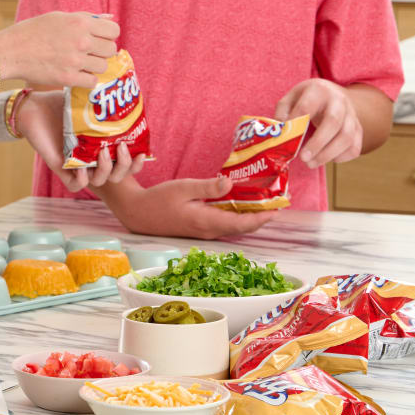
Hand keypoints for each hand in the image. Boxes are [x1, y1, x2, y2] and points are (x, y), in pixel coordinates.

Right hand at [0, 12, 118, 87]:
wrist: (10, 51)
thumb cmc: (32, 32)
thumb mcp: (58, 17)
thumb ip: (86, 17)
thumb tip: (109, 17)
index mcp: (80, 22)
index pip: (113, 30)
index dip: (108, 35)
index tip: (100, 38)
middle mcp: (81, 41)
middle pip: (111, 49)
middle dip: (102, 51)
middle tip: (89, 52)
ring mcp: (75, 61)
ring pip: (103, 66)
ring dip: (94, 66)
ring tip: (81, 63)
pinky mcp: (68, 78)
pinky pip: (92, 81)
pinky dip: (87, 79)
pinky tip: (77, 74)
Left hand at [17, 90, 145, 191]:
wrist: (34, 106)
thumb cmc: (60, 104)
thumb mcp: (88, 102)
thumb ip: (105, 102)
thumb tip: (125, 90)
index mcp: (102, 147)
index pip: (126, 164)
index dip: (137, 164)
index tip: (143, 152)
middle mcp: (92, 158)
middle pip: (117, 176)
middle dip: (124, 167)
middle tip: (121, 147)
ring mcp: (77, 164)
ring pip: (99, 182)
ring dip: (106, 171)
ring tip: (102, 152)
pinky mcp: (60, 167)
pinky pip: (75, 185)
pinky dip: (82, 181)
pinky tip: (82, 168)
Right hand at [107, 176, 278, 238]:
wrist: (137, 213)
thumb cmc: (158, 199)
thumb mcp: (182, 187)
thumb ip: (207, 187)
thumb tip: (231, 183)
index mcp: (206, 221)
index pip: (242, 224)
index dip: (262, 218)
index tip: (278, 207)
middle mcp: (208, 230)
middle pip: (242, 228)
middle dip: (262, 217)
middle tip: (277, 201)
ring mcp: (204, 231)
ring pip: (235, 227)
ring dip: (250, 216)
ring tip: (264, 201)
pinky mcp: (200, 228)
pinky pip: (225, 224)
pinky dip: (237, 215)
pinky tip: (240, 203)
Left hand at [274, 79, 362, 167]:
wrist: (334, 94)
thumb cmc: (308, 99)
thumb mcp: (292, 97)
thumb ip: (282, 112)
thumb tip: (279, 130)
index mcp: (319, 90)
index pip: (307, 107)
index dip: (296, 123)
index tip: (286, 138)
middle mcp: (339, 101)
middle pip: (333, 122)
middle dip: (317, 143)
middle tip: (303, 158)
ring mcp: (351, 115)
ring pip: (346, 137)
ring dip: (328, 154)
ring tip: (311, 163)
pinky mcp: (358, 129)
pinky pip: (355, 147)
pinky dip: (342, 157)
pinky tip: (327, 159)